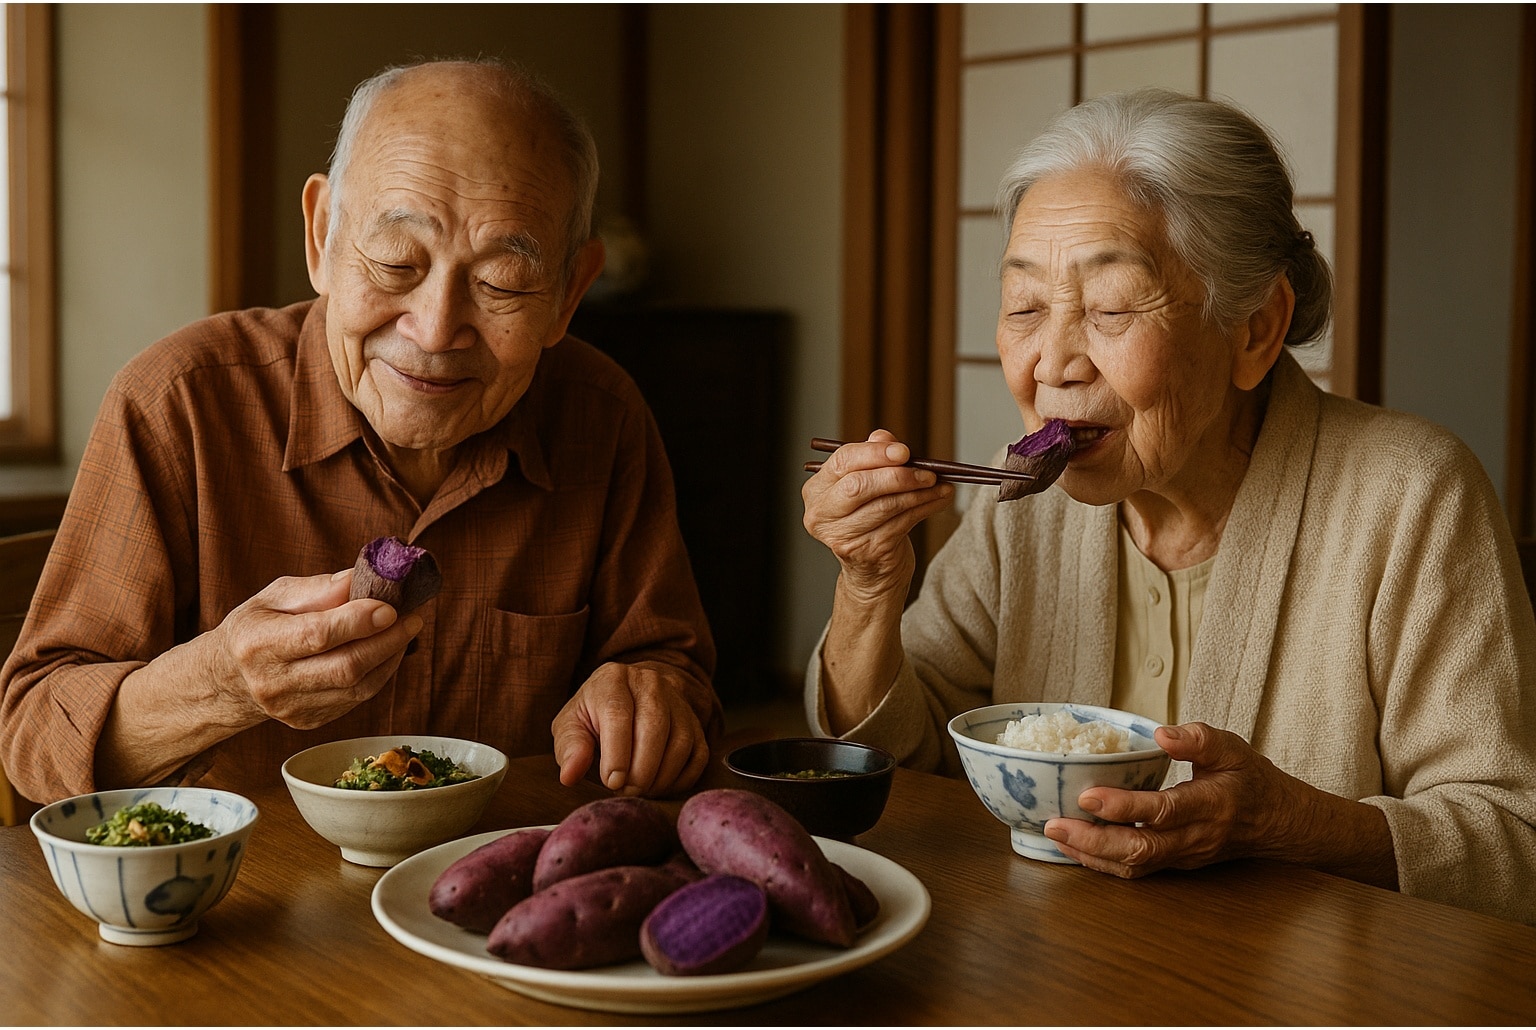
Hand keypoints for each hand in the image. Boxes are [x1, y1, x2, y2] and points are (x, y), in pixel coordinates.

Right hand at [211, 569, 422, 729]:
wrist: (229, 678)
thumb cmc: (257, 627)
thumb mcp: (275, 596)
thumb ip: (320, 588)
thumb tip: (363, 577)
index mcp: (258, 644)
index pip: (317, 636)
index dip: (358, 621)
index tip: (389, 606)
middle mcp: (272, 683)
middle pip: (345, 667)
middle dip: (387, 641)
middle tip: (412, 617)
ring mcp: (291, 708)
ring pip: (358, 687)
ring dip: (390, 656)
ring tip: (406, 630)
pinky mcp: (309, 721)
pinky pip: (357, 699)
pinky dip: (380, 673)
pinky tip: (388, 651)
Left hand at [551, 661, 710, 797]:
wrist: (627, 698)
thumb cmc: (594, 716)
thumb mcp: (572, 726)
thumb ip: (570, 748)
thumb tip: (569, 775)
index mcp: (613, 679)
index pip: (618, 714)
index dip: (617, 753)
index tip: (612, 782)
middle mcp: (650, 683)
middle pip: (655, 726)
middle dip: (641, 768)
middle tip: (627, 791)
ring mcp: (677, 700)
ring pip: (681, 740)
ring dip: (662, 775)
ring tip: (641, 790)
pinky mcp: (694, 721)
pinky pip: (698, 753)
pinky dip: (681, 778)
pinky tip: (660, 787)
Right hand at [802, 430, 954, 599]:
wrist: (870, 573)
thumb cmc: (868, 521)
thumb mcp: (866, 487)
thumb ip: (872, 458)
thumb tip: (883, 436)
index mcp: (817, 491)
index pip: (843, 462)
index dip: (875, 453)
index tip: (904, 451)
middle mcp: (821, 515)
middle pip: (859, 485)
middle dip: (897, 475)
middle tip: (926, 471)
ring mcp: (841, 536)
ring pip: (885, 506)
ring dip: (918, 492)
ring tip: (939, 484)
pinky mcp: (866, 553)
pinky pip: (901, 523)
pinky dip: (924, 508)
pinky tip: (939, 499)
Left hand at [1041, 722, 1299, 876]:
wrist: (1278, 823)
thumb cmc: (1251, 780)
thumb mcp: (1233, 748)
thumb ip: (1199, 739)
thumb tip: (1161, 733)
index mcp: (1210, 804)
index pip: (1163, 811)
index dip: (1124, 807)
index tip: (1088, 796)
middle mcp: (1194, 837)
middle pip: (1141, 849)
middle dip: (1093, 840)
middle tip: (1055, 823)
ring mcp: (1184, 856)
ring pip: (1135, 865)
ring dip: (1092, 855)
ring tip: (1055, 835)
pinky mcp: (1175, 864)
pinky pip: (1136, 870)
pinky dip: (1102, 863)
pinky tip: (1075, 848)